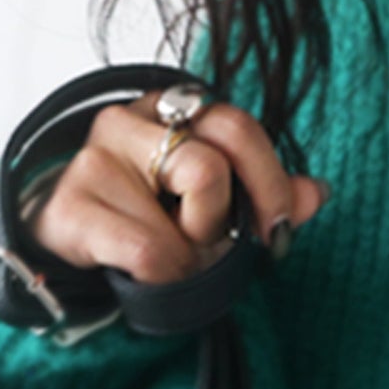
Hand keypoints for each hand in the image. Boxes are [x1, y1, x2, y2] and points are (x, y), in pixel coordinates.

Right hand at [28, 92, 327, 284]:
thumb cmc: (155, 219)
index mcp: (173, 111)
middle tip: (207, 240)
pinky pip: (148, 253)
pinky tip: (141, 270)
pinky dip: (161, 277)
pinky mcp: (72, 205)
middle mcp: (129, 122)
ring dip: (189, 257)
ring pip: (179, 223)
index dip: (267, 183)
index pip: (237, 127)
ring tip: (167, 255)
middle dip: (221, 221)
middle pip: (209, 167)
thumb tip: (317, 192)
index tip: (275, 227)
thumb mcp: (221, 207)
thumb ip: (270, 198)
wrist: (76, 245)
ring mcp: (95, 160)